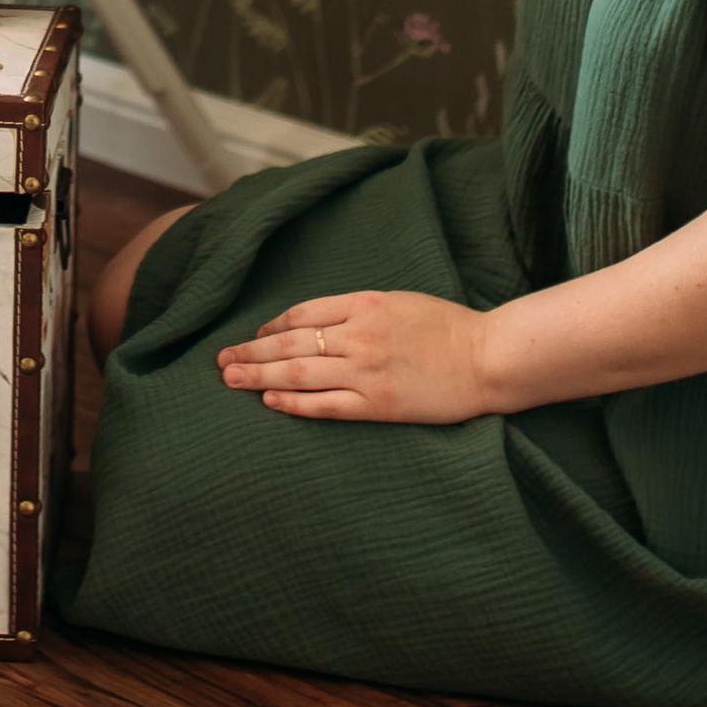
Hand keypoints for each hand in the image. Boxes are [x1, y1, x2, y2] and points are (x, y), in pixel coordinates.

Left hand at [217, 291, 499, 425]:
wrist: (487, 358)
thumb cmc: (447, 327)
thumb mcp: (398, 301)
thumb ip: (359, 310)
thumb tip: (319, 323)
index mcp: (364, 304)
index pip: (302, 314)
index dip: (272, 326)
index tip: (254, 335)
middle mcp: (358, 336)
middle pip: (289, 343)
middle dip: (250, 351)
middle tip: (220, 361)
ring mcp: (366, 372)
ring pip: (298, 373)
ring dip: (258, 375)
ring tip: (230, 380)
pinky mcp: (378, 405)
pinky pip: (325, 405)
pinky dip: (293, 402)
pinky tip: (269, 401)